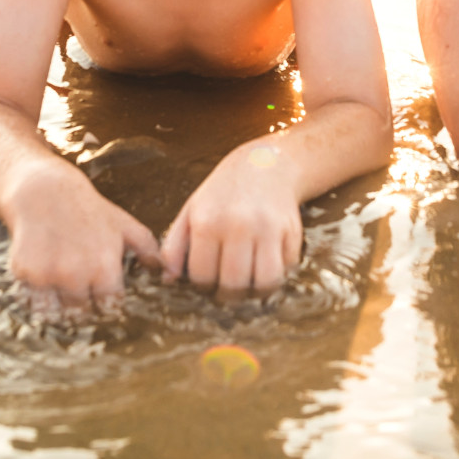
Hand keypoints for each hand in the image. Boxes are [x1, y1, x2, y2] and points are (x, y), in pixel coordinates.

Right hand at [9, 168, 160, 315]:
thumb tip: (165, 271)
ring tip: (63, 286)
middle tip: (83, 291)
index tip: (104, 299)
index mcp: (104, 266)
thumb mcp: (124, 224)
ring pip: (56, 313)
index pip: (110, 307)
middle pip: (82, 314)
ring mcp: (48, 275)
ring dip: (60, 306)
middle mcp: (76, 274)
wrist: (45, 191)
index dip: (108, 304)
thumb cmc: (89, 210)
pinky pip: (32, 301)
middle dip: (84, 306)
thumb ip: (147, 248)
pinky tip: (45, 278)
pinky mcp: (24, 273)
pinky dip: (37, 297)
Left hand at [161, 147, 302, 293]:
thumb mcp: (192, 210)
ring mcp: (268, 228)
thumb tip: (167, 280)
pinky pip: (286, 268)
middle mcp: (239, 225)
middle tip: (227, 288)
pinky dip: (278, 274)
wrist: (265, 163)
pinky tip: (266, 264)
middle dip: (228, 294)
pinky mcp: (291, 230)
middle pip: (233, 284)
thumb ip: (174, 246)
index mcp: (207, 221)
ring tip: (247, 282)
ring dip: (255, 290)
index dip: (203, 286)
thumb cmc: (223, 192)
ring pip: (264, 282)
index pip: (202, 276)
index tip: (207, 282)